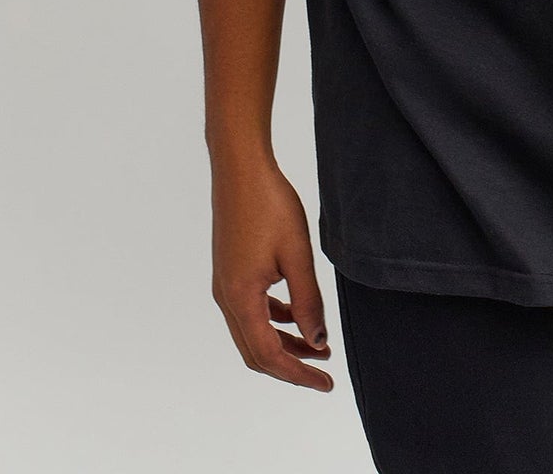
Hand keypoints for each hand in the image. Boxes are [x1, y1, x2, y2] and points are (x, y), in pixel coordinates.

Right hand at [210, 158, 334, 391]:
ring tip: (319, 345)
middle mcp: (226, 298)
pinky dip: (274, 321)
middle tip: (325, 373)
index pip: (269, 355)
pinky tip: (296, 314)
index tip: (327, 384)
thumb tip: (317, 341)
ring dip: (284, 344)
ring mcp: (225, 285)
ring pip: (253, 333)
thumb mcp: (297, 255)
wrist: (241, 168)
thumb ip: (308, 301)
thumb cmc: (269, 205)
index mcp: (240, 298)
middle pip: (256, 352)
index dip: (298, 374)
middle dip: (291, 366)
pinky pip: (250, 311)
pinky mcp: (230, 271)